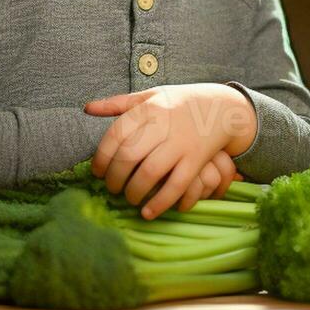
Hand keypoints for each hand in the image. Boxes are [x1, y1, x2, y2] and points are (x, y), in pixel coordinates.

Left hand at [85, 83, 256, 218]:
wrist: (222, 107)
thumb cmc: (179, 103)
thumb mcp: (150, 96)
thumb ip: (119, 103)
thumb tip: (87, 108)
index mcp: (148, 108)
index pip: (115, 135)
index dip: (101, 158)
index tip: (97, 172)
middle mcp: (163, 124)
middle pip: (129, 156)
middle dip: (115, 178)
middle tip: (111, 189)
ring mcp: (181, 143)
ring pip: (150, 173)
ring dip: (134, 192)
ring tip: (129, 199)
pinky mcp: (197, 159)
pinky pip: (176, 186)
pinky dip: (160, 203)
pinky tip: (148, 213)